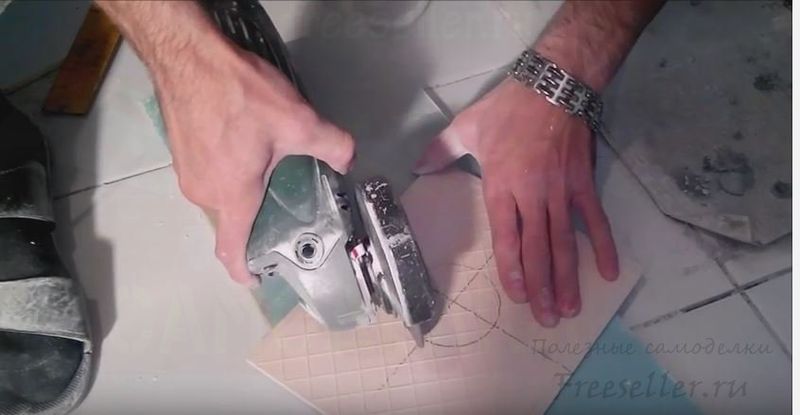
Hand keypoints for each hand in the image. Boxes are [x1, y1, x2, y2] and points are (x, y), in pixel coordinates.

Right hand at [154, 46, 354, 285]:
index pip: (231, 250)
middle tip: (286, 192)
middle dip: (259, 212)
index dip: (244, 271)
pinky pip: (209, 174)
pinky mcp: (179, 153)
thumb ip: (332, 146)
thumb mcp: (297, 121)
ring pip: (222, 194)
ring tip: (267, 162)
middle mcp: (204, 193)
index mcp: (233, 195)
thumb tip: (348, 160)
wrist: (189, 57)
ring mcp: (186, 173)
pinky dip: (228, 170)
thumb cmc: (239, 94)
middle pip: (235, 217)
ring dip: (244, 187)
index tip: (258, 279)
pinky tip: (244, 143)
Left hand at [415, 78, 617, 326]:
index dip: (513, 269)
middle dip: (542, 286)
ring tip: (571, 308)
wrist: (553, 85)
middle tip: (546, 318)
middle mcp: (532, 196)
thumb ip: (441, 151)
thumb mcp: (466, 126)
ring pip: (565, 242)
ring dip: (569, 277)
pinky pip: (594, 220)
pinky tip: (608, 272)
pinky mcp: (582, 184)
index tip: (518, 296)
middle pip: (538, 249)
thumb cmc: (508, 108)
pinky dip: (603, 246)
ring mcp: (561, 192)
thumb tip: (417, 167)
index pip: (507, 236)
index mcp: (502, 186)